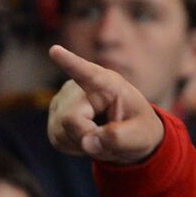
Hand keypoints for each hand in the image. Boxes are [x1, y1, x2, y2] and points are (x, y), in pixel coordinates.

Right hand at [47, 45, 162, 162]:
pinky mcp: (54, 114)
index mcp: (107, 84)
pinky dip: (75, 145)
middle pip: (71, 119)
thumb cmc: (138, 128)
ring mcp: (63, 99)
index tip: (55, 51)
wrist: (129, 133)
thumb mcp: (141, 136)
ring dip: (82, 143)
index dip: (69, 62)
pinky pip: (58, 139)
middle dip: (88, 136)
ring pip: (61, 131)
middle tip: (108, 137)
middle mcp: (79, 87)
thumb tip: (87, 142)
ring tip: (100, 133)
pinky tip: (88, 136)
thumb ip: (120, 139)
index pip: (86, 72)